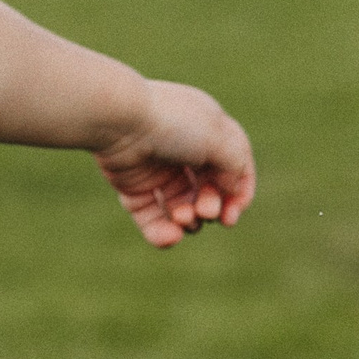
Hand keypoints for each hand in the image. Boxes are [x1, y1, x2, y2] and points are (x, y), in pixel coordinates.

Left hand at [94, 79, 255, 247]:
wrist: (119, 122)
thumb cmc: (172, 124)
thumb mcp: (219, 138)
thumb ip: (235, 166)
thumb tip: (231, 190)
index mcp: (209, 133)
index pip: (234, 169)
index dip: (238, 195)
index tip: (231, 215)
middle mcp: (185, 152)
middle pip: (209, 192)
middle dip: (210, 207)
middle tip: (204, 212)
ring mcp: (159, 172)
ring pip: (183, 209)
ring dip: (188, 221)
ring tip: (181, 217)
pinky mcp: (134, 189)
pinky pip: (152, 218)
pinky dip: (162, 233)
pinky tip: (170, 236)